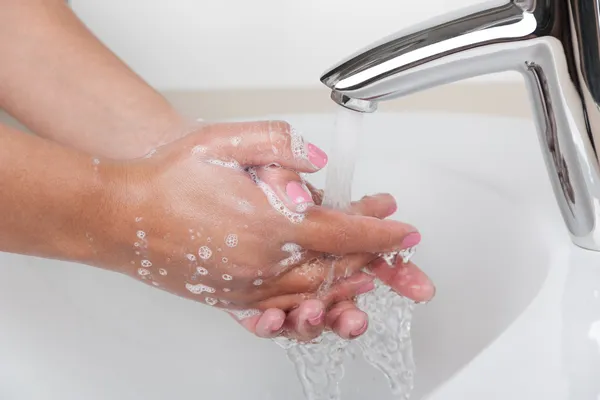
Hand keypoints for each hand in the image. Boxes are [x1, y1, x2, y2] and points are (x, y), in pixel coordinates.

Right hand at [89, 121, 419, 334]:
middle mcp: (263, 264)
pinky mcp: (232, 299)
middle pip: (334, 267)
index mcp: (269, 226)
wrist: (120, 216)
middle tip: (390, 247)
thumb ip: (280, 145)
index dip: (379, 231)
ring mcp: (247, 287)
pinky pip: (284, 306)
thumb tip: (318, 162)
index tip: (402, 230)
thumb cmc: (166, 180)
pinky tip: (319, 292)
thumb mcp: (224, 142)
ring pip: (313, 292)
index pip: (343, 233)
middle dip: (369, 256)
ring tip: (366, 274)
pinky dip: (310, 299)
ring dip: (345, 282)